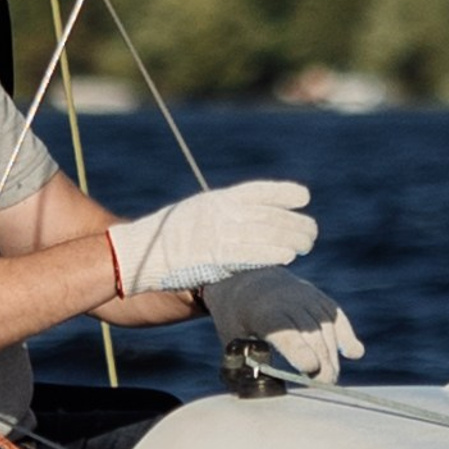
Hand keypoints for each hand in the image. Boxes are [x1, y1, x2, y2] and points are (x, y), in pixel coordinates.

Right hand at [107, 180, 314, 295]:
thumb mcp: (195, 215)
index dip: (284, 193)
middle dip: (294, 222)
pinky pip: (250, 254)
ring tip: (307, 244)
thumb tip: (251, 220)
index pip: (258, 191)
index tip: (304, 197)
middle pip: (268, 214)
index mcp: (216, 200)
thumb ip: (222, 215)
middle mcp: (219, 213)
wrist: (136, 254)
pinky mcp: (213, 257)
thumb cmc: (165, 239)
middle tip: (311, 232)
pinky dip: (271, 254)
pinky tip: (287, 256)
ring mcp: (217, 234)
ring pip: (265, 233)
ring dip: (290, 239)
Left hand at [203, 265, 362, 383]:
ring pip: (327, 327)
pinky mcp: (319, 299)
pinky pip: (337, 318)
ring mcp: (308, 298)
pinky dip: (346, 335)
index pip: (286, 333)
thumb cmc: (237, 316)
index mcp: (264, 313)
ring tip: (330, 378)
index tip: (310, 368)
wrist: (247, 278)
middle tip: (324, 384)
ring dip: (332, 355)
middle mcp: (290, 301)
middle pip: (312, 334)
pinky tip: (354, 353)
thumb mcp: (231, 337)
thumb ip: (241, 363)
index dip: (299, 350)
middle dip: (321, 361)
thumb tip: (253, 391)